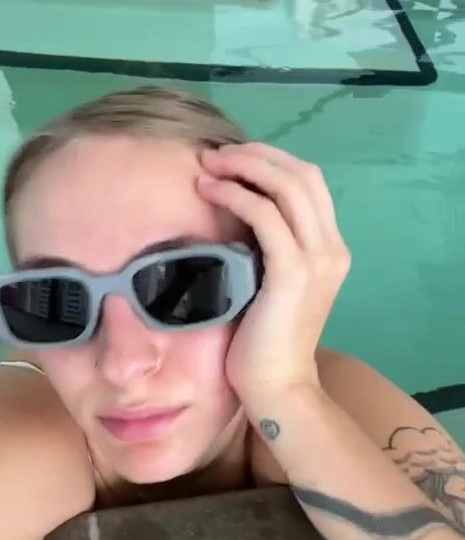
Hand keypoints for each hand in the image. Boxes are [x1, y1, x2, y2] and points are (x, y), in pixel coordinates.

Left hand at [197, 143, 349, 400]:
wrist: (277, 386)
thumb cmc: (261, 343)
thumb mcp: (266, 286)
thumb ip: (263, 252)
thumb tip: (230, 218)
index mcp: (328, 248)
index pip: (307, 183)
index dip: (269, 161)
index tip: (229, 159)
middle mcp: (331, 247)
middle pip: (302, 174)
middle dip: (256, 155)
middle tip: (213, 154)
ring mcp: (316, 258)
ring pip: (286, 186)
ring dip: (244, 167)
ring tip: (207, 165)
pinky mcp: (292, 272)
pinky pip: (265, 215)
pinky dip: (237, 195)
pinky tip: (210, 191)